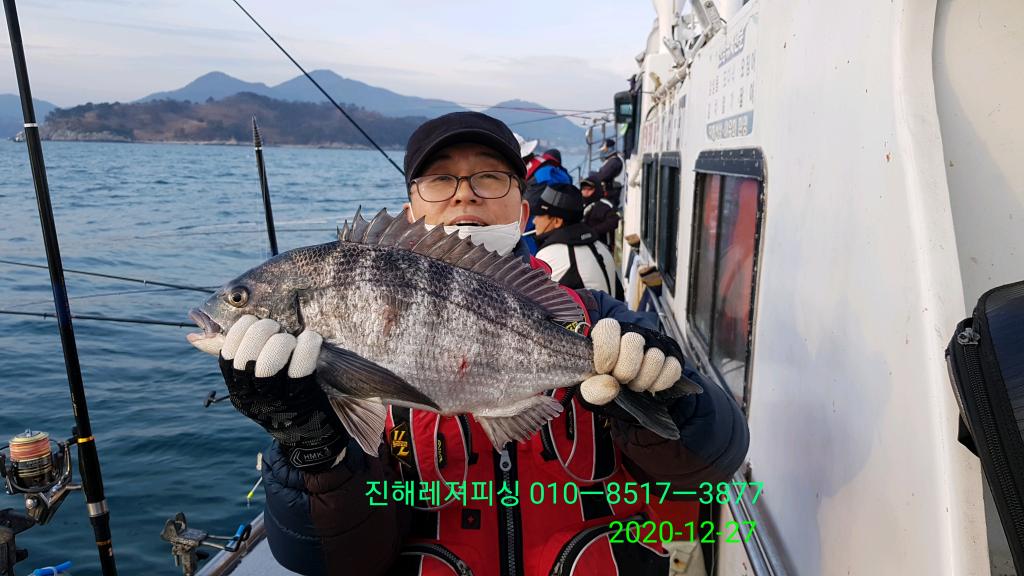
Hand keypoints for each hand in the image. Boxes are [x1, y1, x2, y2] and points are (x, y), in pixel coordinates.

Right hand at [219, 315, 348, 470]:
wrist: (310, 436)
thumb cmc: (279, 398)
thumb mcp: (252, 383)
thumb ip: (235, 358)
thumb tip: (195, 335)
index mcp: (238, 390)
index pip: (226, 357)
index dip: (238, 332)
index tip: (252, 321)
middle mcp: (253, 398)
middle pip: (245, 358)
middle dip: (260, 331)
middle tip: (274, 327)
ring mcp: (277, 400)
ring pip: (269, 363)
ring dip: (281, 340)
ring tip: (290, 337)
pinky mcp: (303, 399)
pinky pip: (302, 367)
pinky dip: (307, 346)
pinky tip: (310, 338)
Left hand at [580, 319, 688, 405]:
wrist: (625, 389)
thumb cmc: (603, 384)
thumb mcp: (590, 389)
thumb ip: (592, 389)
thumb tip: (611, 386)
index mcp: (607, 332)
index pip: (608, 327)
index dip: (606, 352)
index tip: (602, 369)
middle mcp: (632, 332)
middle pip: (634, 341)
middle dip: (625, 370)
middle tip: (621, 380)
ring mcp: (655, 342)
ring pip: (655, 356)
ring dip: (643, 380)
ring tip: (634, 385)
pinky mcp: (672, 355)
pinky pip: (673, 367)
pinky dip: (661, 383)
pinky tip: (650, 386)